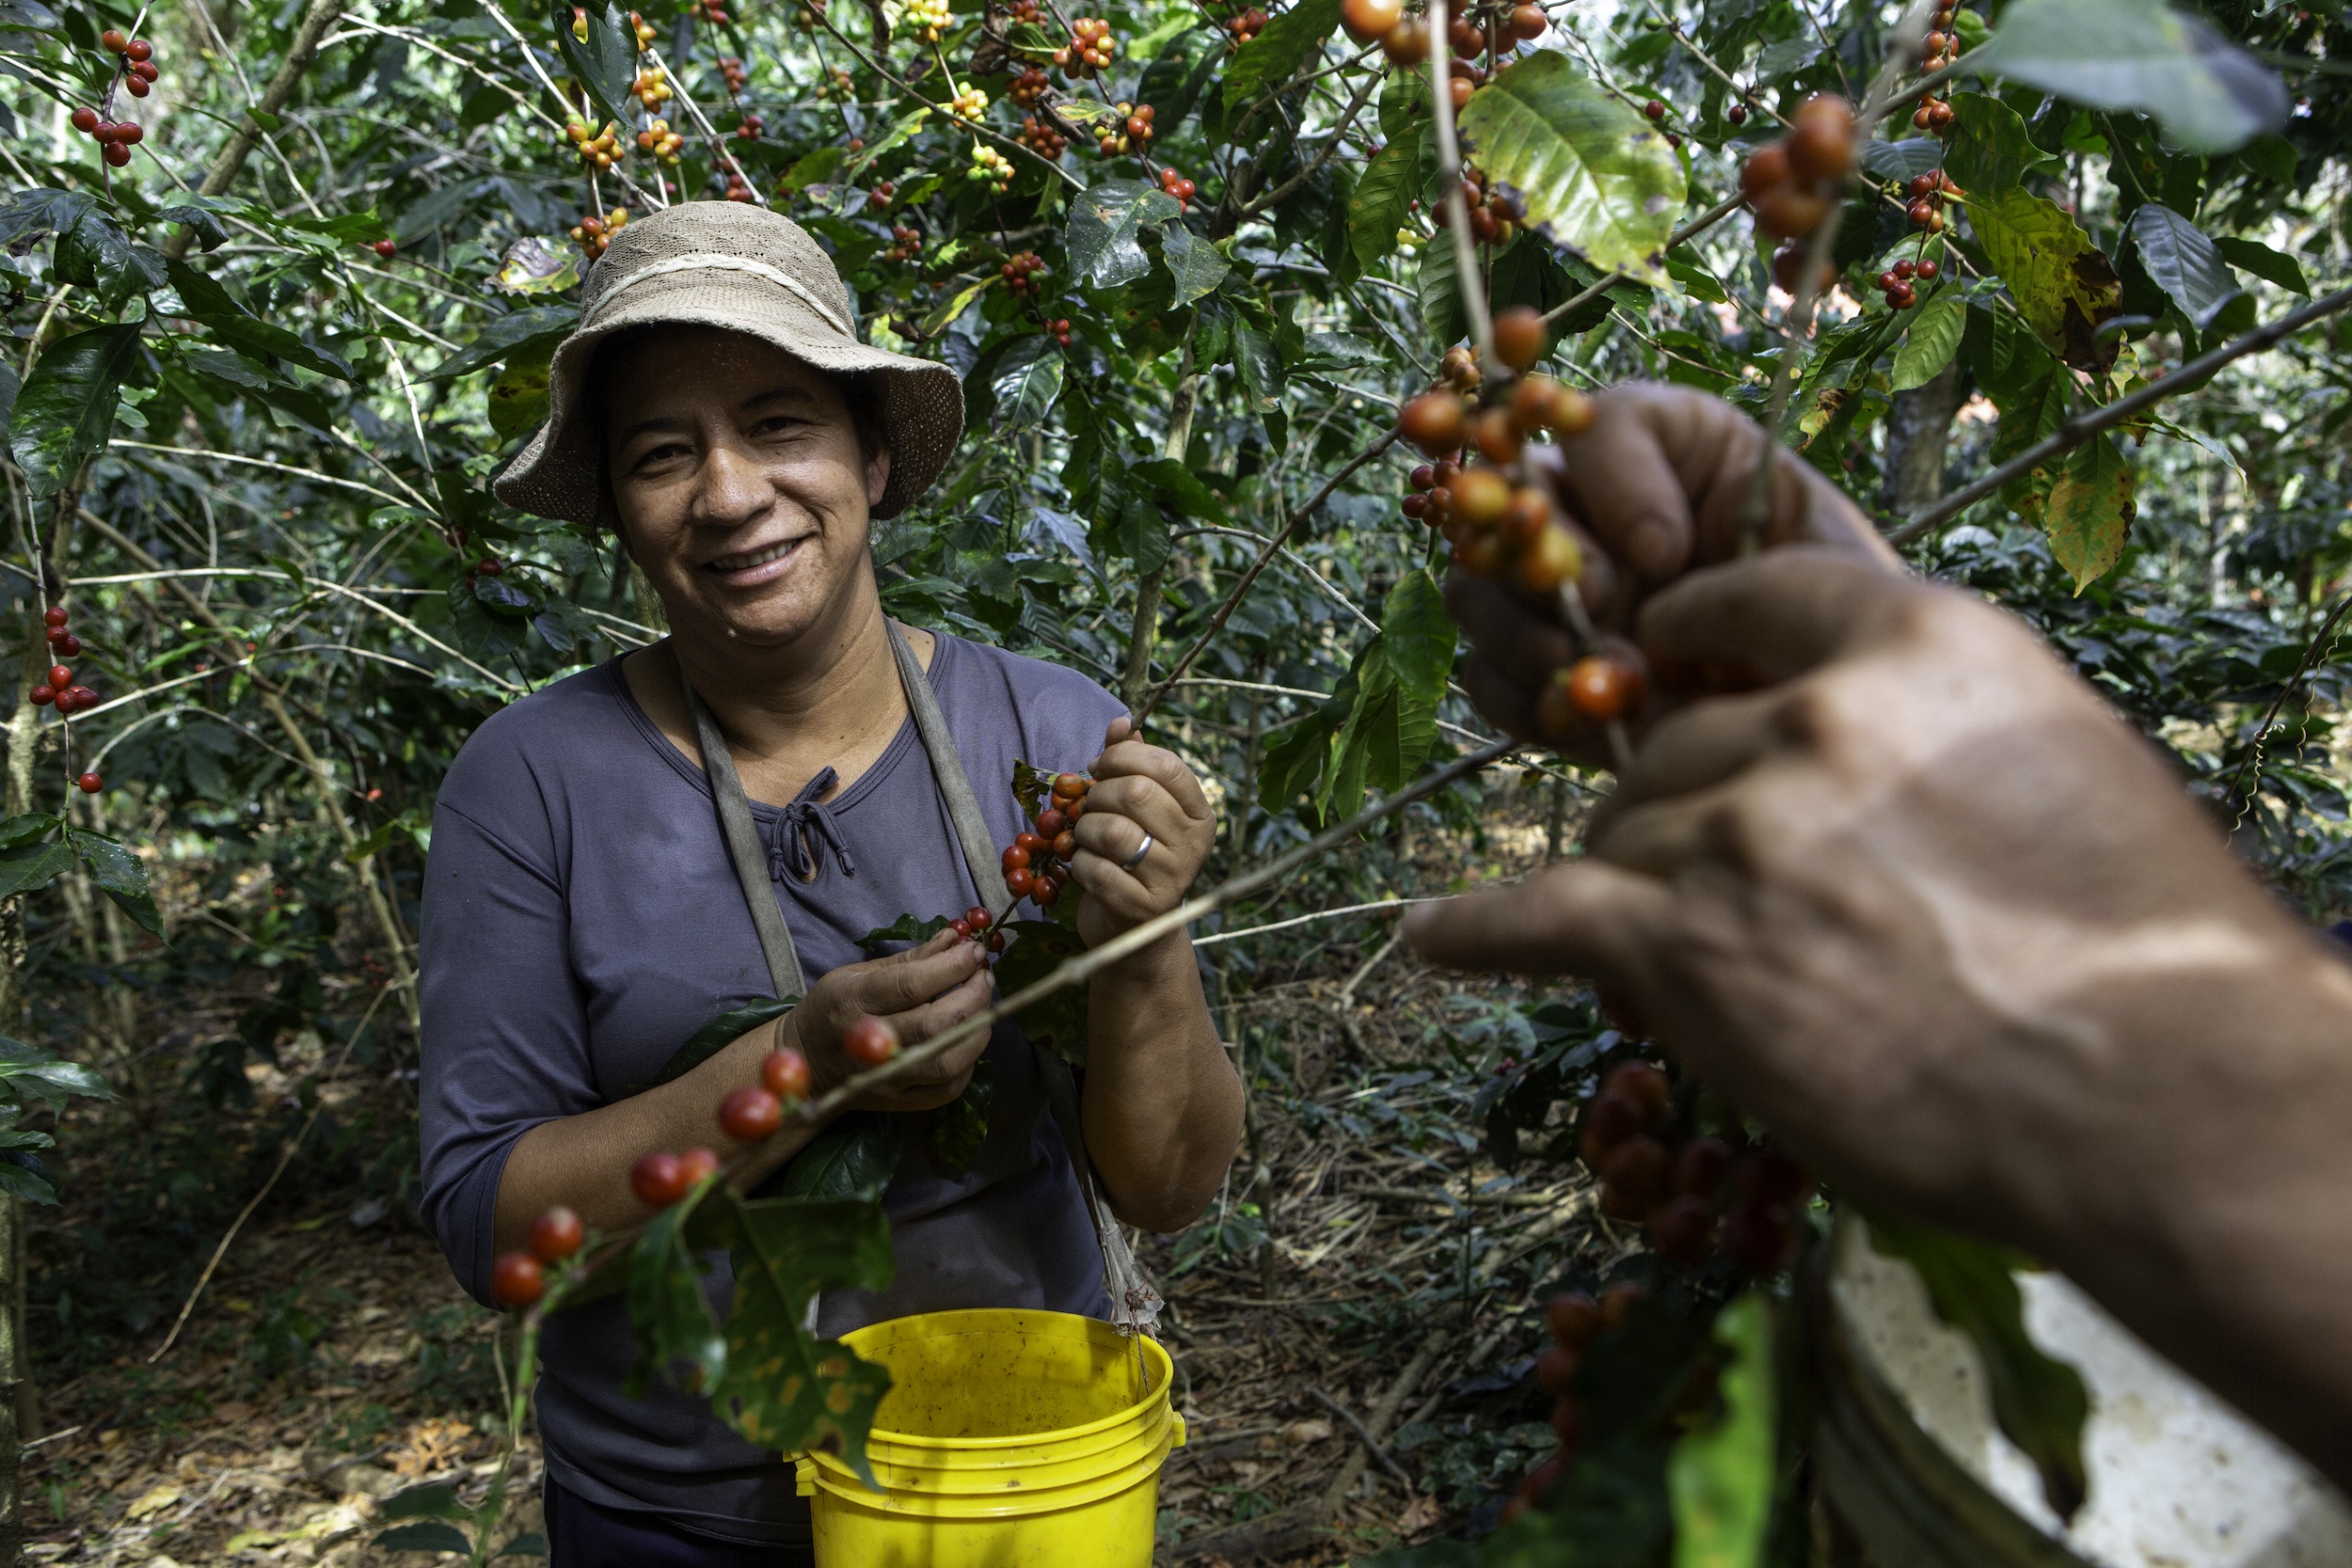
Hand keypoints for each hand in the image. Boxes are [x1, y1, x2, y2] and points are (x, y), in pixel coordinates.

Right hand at [784, 927, 994, 1111]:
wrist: (805, 1060)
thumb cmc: (832, 1008)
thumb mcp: (857, 973)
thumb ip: (909, 960)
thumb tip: (954, 939)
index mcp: (852, 1001)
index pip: (911, 985)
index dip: (952, 967)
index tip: (975, 952)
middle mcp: (869, 1043)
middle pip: (935, 1024)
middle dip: (973, 996)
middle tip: (983, 977)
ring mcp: (884, 1077)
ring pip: (946, 1061)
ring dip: (977, 1029)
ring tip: (980, 1005)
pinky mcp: (898, 1101)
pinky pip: (947, 1089)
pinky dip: (968, 1063)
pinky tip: (966, 1039)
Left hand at [1069, 716, 1215, 947]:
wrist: (1134, 931)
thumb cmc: (1132, 857)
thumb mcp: (1137, 810)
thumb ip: (1130, 765)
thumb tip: (1122, 723)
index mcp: (1198, 813)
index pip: (1166, 766)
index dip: (1122, 758)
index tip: (1099, 767)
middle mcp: (1194, 844)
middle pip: (1137, 794)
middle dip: (1097, 794)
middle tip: (1087, 806)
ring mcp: (1173, 879)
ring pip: (1112, 832)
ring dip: (1084, 830)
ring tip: (1085, 837)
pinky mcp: (1144, 908)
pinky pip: (1097, 870)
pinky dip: (1080, 863)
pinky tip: (1085, 866)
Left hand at [1408, 549, 2339, 1240]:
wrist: (2146, 1094)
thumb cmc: (2136, 942)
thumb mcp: (2056, 761)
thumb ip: (1925, 720)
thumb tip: (1845, 729)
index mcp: (1912, 644)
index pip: (1747, 599)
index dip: (1696, 637)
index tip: (1668, 661)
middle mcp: (1807, 719)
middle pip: (1672, 745)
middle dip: (1690, 808)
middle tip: (1754, 896)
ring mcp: (1733, 830)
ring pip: (1620, 831)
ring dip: (1642, 888)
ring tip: (1712, 960)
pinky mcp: (1675, 944)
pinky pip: (1536, 917)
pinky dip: (1477, 932)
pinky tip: (1429, 935)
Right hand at [1453, 382, 1898, 766]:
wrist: (1829, 721)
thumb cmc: (1839, 627)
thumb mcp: (1823, 561)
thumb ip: (1742, 538)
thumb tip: (1649, 564)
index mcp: (1668, 449)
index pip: (1600, 425)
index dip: (1616, 481)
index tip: (1668, 552)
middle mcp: (1593, 509)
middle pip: (1508, 500)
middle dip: (1548, 564)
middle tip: (1610, 617)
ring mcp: (1555, 591)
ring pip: (1475, 587)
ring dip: (1524, 635)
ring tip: (1604, 683)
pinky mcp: (1536, 671)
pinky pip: (1486, 677)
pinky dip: (1527, 700)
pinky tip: (1592, 718)